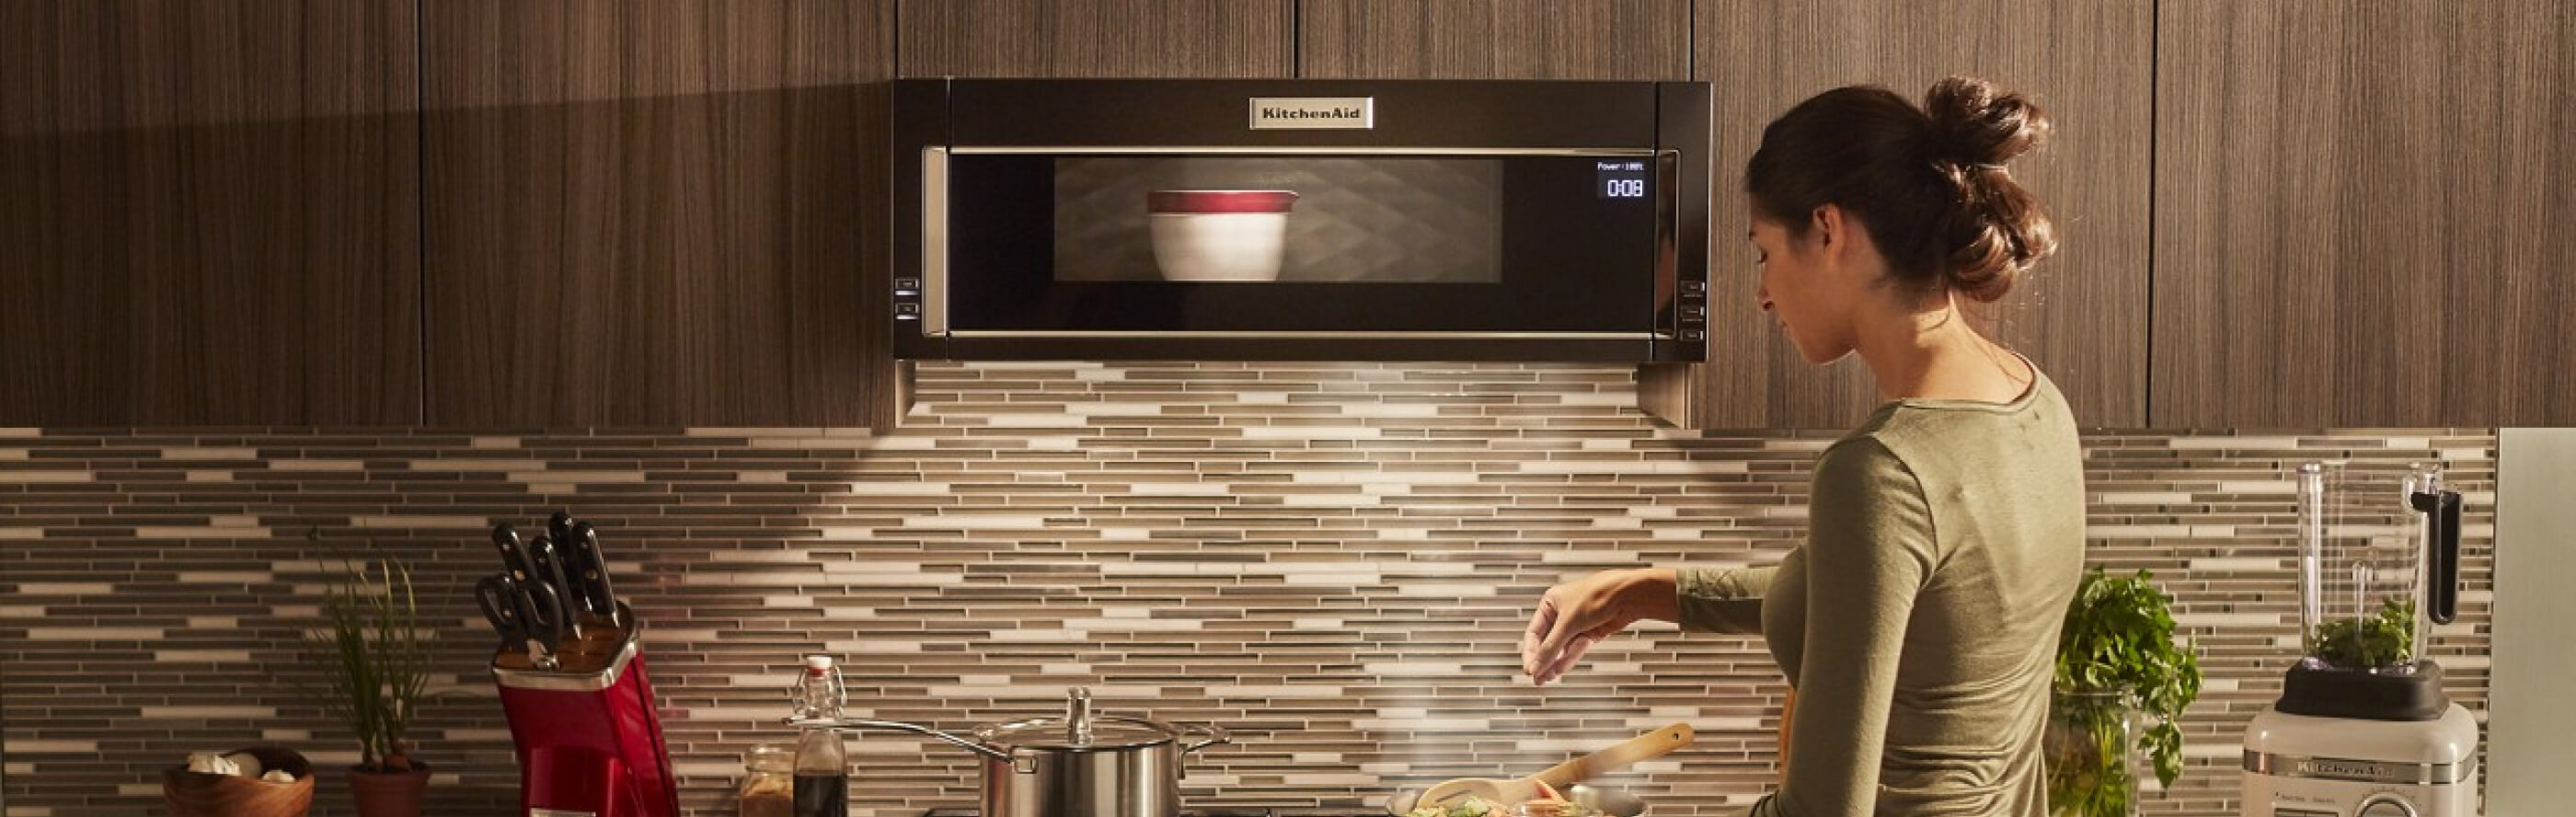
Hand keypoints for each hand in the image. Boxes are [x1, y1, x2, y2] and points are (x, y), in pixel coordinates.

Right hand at [1520, 568, 1673, 685]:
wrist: (1628, 595)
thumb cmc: (1598, 595)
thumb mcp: (1568, 624)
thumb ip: (1551, 648)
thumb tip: (1535, 666)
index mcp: (1551, 603)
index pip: (1534, 633)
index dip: (1531, 653)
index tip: (1529, 669)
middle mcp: (1562, 613)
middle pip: (1548, 642)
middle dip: (1543, 661)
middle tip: (1537, 678)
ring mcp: (1577, 624)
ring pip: (1562, 648)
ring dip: (1555, 663)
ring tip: (1547, 679)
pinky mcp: (1590, 632)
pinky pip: (1575, 649)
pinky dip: (1568, 659)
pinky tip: (1560, 669)